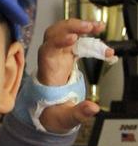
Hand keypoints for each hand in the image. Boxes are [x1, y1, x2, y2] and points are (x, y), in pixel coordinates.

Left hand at [37, 19, 113, 133]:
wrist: (46, 113)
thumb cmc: (51, 114)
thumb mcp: (64, 118)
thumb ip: (78, 113)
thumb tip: (93, 108)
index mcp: (47, 74)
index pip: (47, 51)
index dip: (58, 41)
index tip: (73, 37)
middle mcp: (50, 61)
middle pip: (52, 35)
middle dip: (69, 27)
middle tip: (89, 27)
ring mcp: (57, 57)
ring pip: (63, 33)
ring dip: (79, 26)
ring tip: (98, 27)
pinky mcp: (65, 56)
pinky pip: (74, 39)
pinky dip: (86, 34)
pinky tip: (98, 33)